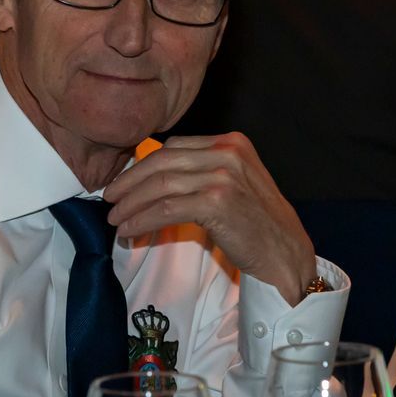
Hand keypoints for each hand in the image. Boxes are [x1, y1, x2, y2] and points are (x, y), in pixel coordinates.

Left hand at [104, 133, 316, 299]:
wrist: (286, 254)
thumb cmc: (258, 225)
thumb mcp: (236, 184)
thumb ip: (203, 172)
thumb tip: (156, 177)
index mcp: (232, 143)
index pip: (173, 147)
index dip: (142, 165)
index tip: (124, 183)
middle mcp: (228, 152)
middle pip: (162, 161)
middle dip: (129, 182)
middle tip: (109, 199)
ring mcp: (223, 176)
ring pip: (160, 185)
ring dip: (131, 204)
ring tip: (114, 219)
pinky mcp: (217, 202)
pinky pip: (166, 209)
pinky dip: (142, 220)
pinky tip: (129, 231)